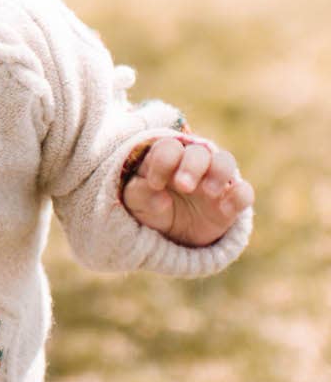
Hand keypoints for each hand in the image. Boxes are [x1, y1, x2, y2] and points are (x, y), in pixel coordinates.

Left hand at [122, 135, 254, 246]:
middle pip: (199, 152)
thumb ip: (139, 193)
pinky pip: (244, 192)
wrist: (170, 234)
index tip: (155, 184)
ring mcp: (214, 181)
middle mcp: (192, 164)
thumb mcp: (136, 202)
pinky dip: (239, 196)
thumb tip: (157, 193)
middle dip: (192, 166)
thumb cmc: (150, 206)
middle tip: (183, 186)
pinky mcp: (230, 202)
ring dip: (218, 173)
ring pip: (225, 161)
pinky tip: (225, 209)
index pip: (168, 148)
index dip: (163, 162)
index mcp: (166, 158)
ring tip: (208, 192)